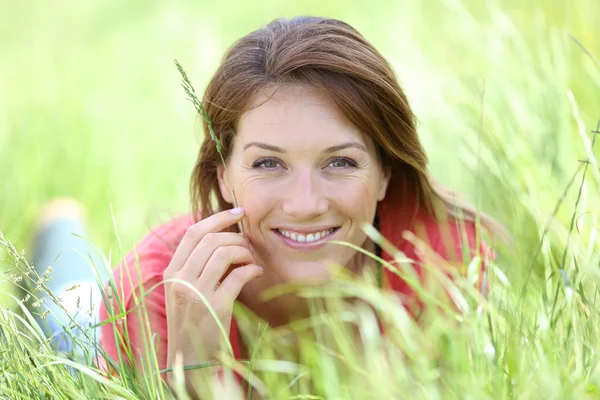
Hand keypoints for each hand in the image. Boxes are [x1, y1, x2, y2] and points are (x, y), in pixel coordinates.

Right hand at [162, 207, 262, 377]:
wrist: (190, 359)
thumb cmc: (193, 321)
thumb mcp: (184, 290)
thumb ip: (195, 265)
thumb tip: (221, 236)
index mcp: (172, 272)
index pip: (194, 232)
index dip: (218, 218)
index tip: (238, 212)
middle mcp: (181, 279)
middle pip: (212, 239)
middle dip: (236, 236)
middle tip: (248, 244)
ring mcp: (197, 293)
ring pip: (225, 253)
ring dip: (245, 252)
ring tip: (251, 259)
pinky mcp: (216, 306)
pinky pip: (239, 275)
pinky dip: (252, 269)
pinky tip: (256, 272)